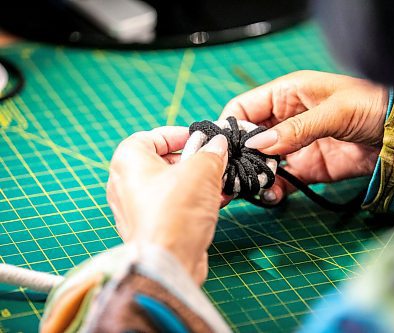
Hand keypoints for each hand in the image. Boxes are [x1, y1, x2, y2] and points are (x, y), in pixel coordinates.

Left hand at [106, 127, 227, 284]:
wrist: (169, 262)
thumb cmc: (176, 212)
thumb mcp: (202, 170)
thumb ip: (211, 152)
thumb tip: (217, 145)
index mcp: (128, 162)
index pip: (150, 136)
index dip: (178, 135)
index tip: (200, 139)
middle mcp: (125, 184)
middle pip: (163, 162)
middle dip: (193, 161)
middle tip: (214, 162)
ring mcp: (135, 209)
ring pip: (170, 186)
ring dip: (198, 183)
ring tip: (219, 184)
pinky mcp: (149, 228)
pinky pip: (171, 206)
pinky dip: (191, 202)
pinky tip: (214, 203)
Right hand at [220, 70, 386, 203]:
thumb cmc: (373, 106)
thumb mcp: (335, 112)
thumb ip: (298, 129)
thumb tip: (260, 144)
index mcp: (287, 94)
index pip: (246, 107)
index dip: (231, 125)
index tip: (222, 148)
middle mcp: (287, 119)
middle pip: (250, 138)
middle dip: (238, 156)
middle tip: (227, 178)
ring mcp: (297, 146)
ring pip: (263, 161)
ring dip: (252, 176)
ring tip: (243, 191)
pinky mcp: (310, 168)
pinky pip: (284, 181)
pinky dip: (274, 190)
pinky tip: (270, 196)